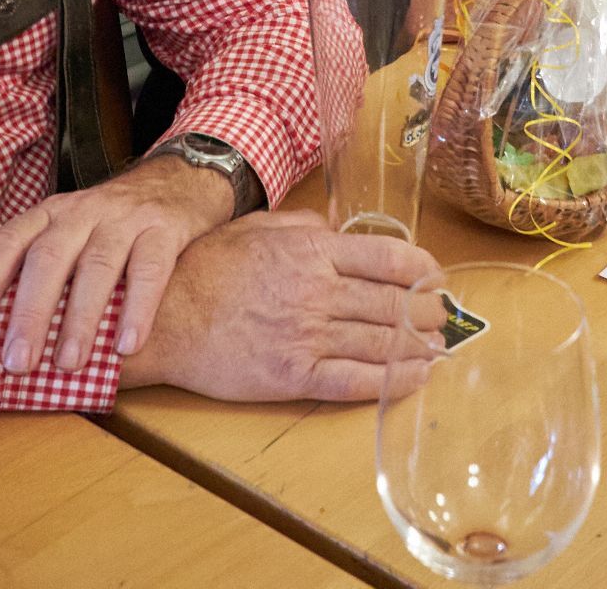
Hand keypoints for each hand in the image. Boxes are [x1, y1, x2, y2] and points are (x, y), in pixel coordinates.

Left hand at [0, 153, 235, 373]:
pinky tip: (127, 345)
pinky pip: (149, 269)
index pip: (8, 242)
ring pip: (97, 266)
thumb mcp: (71, 233)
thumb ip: (41, 271)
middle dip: (30, 312)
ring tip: (69, 363)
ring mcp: (125, 218)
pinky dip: (137, 308)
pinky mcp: (164, 229)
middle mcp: (82, 212)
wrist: (181, 181)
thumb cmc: (111, 226)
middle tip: (17, 361)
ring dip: (80, 318)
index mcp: (49, 215)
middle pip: (49, 258)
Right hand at [119, 211, 444, 401]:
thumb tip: (336, 227)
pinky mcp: (293, 375)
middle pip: (394, 302)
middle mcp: (318, 291)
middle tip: (443, 316)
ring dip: (420, 346)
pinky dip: (393, 381)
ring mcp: (307, 335)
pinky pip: (355, 381)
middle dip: (428, 311)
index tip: (435, 277)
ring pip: (383, 342)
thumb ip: (302, 226)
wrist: (162, 317)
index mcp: (312, 251)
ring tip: (438, 347)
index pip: (389, 258)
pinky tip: (414, 378)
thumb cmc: (204, 269)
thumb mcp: (256, 228)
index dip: (423, 270)